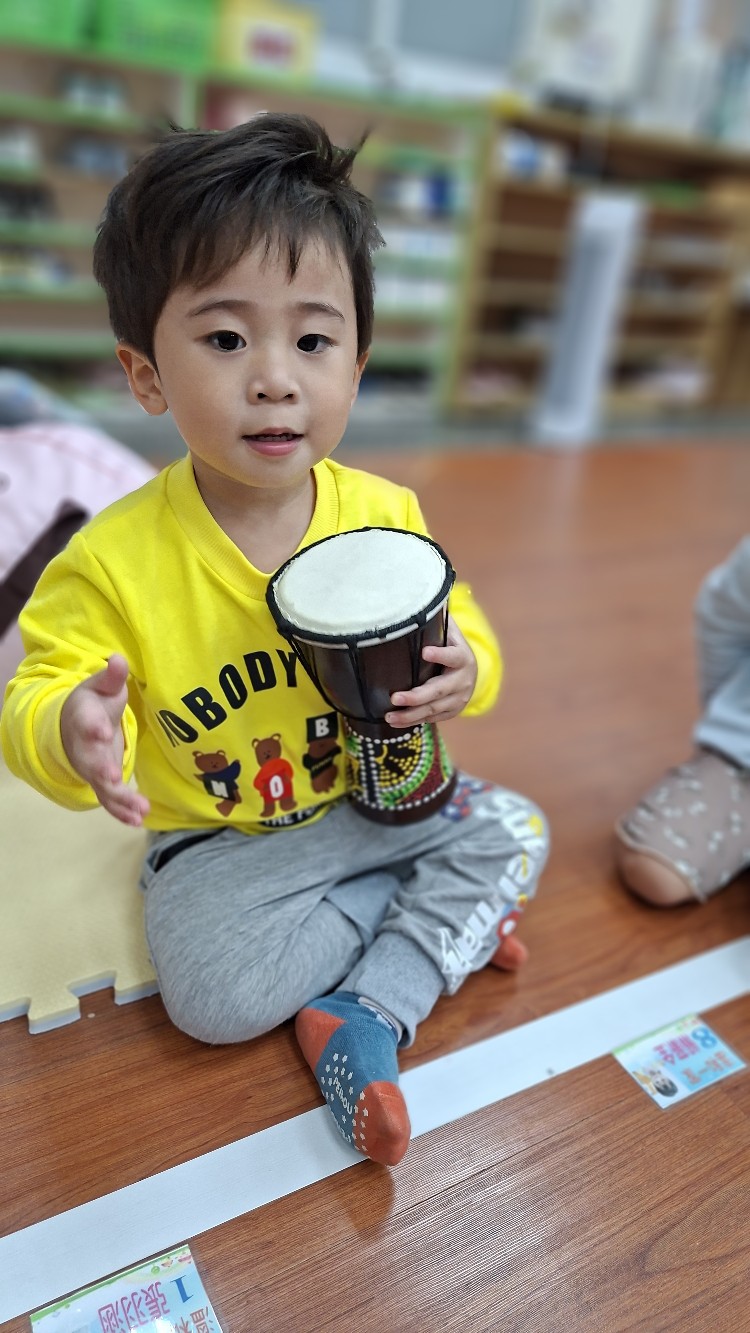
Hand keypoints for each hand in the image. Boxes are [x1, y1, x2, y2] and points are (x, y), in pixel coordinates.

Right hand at [60, 653, 149, 826]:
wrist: (74, 725)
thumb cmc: (94, 702)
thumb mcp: (101, 686)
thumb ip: (112, 676)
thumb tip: (119, 658)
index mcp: (84, 719)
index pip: (87, 723)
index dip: (93, 727)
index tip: (102, 731)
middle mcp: (85, 747)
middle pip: (91, 761)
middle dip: (102, 771)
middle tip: (114, 780)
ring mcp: (92, 768)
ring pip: (102, 786)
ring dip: (119, 799)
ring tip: (140, 810)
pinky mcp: (102, 782)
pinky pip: (110, 800)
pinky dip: (122, 811)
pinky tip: (138, 820)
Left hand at [385, 616, 476, 727]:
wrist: (470, 672)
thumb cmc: (451, 647)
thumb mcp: (449, 632)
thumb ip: (437, 620)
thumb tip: (416, 599)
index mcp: (463, 657)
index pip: (453, 655)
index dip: (441, 654)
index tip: (424, 651)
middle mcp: (464, 680)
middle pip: (439, 690)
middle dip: (416, 696)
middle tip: (395, 698)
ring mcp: (459, 698)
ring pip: (433, 709)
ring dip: (410, 714)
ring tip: (389, 715)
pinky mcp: (452, 711)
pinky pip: (432, 718)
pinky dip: (414, 721)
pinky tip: (396, 722)